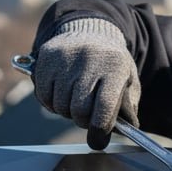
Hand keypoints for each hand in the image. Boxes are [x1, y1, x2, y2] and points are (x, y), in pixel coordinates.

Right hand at [32, 17, 139, 149]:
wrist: (90, 31)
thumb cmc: (110, 65)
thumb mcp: (127, 81)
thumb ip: (126, 107)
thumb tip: (118, 133)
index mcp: (115, 66)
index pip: (105, 106)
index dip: (100, 128)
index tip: (98, 139)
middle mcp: (89, 59)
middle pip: (80, 109)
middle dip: (83, 121)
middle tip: (86, 116)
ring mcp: (65, 58)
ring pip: (61, 106)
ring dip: (66, 111)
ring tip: (75, 100)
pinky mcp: (47, 58)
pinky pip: (44, 96)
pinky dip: (51, 102)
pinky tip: (61, 93)